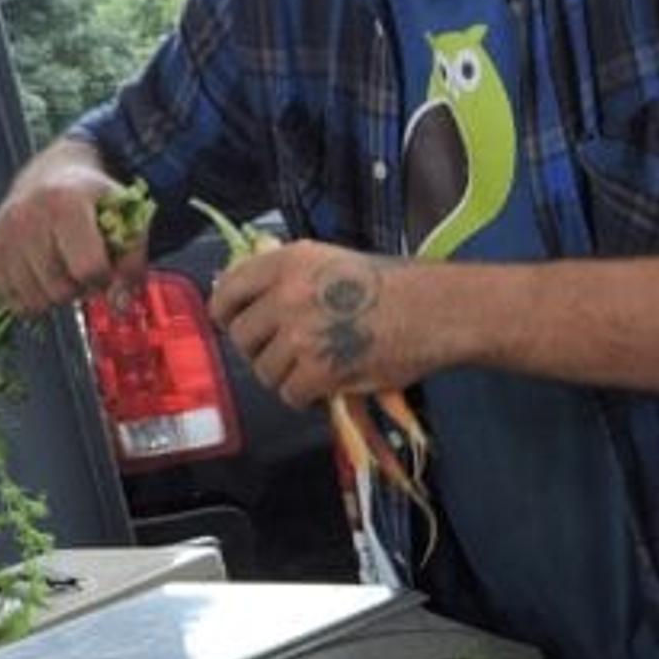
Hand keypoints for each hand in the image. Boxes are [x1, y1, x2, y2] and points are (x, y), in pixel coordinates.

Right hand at [0, 151, 140, 319]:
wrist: (51, 173)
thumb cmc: (91, 199)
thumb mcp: (125, 217)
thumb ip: (132, 261)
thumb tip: (120, 304)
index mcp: (67, 203)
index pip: (89, 269)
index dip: (105, 277)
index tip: (105, 266)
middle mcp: (28, 214)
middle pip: (59, 289)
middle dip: (79, 289)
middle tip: (84, 270)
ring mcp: (4, 230)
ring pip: (33, 299)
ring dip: (54, 296)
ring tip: (63, 271)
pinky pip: (9, 297)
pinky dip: (29, 296)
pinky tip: (41, 275)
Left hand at [206, 238, 449, 407]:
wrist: (433, 311)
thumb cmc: (392, 285)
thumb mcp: (332, 261)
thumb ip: (289, 276)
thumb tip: (250, 297)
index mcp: (287, 262)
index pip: (228, 290)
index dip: (225, 314)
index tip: (232, 325)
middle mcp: (286, 295)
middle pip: (242, 337)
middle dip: (260, 351)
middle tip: (286, 354)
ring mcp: (300, 335)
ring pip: (264, 371)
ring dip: (285, 377)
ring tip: (314, 370)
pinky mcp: (318, 371)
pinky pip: (290, 395)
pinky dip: (305, 397)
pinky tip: (325, 387)